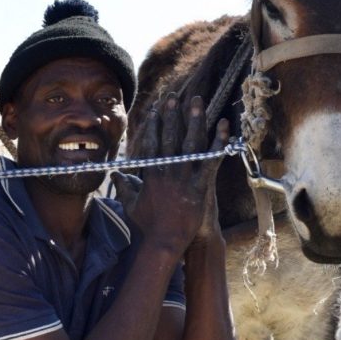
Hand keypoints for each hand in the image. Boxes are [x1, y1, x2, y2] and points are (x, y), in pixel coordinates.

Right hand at [111, 94, 228, 256]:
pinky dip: (218, 142)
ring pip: (190, 143)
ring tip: (197, 101)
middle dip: (172, 115)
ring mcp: (183, 177)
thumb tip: (116, 173)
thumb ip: (124, 186)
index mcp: (151, 173)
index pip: (151, 142)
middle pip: (170, 137)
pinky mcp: (199, 187)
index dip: (154, 124)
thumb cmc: (146, 226)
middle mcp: (167, 171)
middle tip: (173, 96)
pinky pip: (211, 160)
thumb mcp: (130, 204)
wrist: (162, 243)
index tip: (156, 109)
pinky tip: (224, 127)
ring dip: (194, 120)